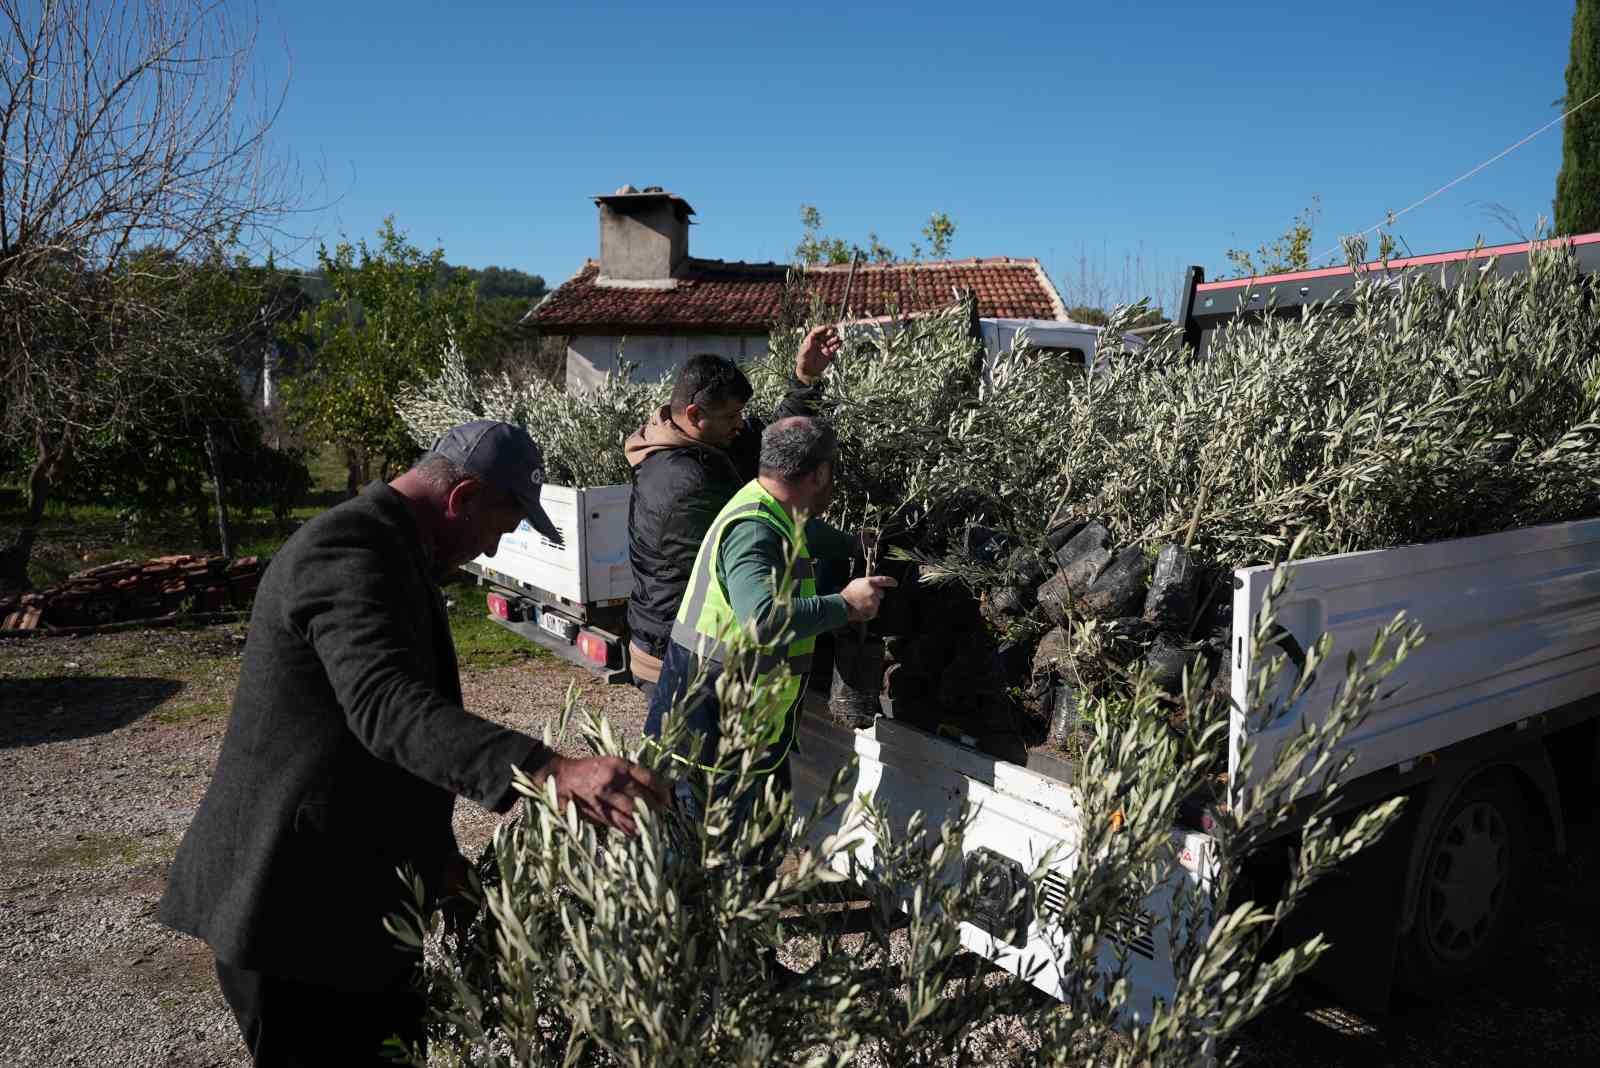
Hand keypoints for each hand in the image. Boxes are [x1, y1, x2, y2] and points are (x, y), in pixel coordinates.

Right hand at [531, 755, 672, 835]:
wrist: (560, 777)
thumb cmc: (590, 769)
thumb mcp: (611, 763)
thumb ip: (631, 774)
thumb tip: (655, 789)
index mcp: (619, 765)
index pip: (648, 778)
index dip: (662, 790)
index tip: (669, 798)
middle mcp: (612, 780)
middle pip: (642, 797)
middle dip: (656, 808)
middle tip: (664, 814)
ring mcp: (603, 797)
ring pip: (631, 813)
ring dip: (645, 821)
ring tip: (654, 826)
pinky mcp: (595, 812)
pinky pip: (618, 823)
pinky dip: (630, 829)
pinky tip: (638, 832)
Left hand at [795, 324, 842, 382]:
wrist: (809, 372)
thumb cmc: (803, 362)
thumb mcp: (803, 354)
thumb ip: (806, 347)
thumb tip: (810, 338)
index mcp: (810, 340)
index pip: (816, 332)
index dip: (821, 328)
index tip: (827, 327)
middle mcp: (818, 342)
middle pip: (825, 334)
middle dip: (829, 332)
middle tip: (833, 330)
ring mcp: (824, 347)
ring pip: (830, 340)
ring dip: (834, 338)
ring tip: (837, 338)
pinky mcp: (829, 353)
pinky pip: (834, 347)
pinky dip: (838, 344)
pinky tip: (840, 343)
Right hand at [841, 574, 897, 622]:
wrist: (843, 605)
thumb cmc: (848, 593)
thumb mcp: (857, 582)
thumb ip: (868, 582)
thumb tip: (875, 584)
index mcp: (870, 582)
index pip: (885, 580)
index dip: (891, 581)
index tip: (895, 583)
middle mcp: (874, 591)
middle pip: (882, 593)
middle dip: (877, 595)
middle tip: (865, 597)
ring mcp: (874, 601)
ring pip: (877, 602)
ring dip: (872, 603)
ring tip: (861, 603)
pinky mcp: (873, 610)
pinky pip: (875, 610)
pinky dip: (870, 610)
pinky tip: (862, 608)